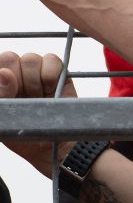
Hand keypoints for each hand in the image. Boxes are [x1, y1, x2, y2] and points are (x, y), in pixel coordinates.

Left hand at [0, 51, 78, 172]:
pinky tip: (51, 89)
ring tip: (38, 96)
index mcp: (0, 85)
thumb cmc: (24, 135)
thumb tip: (3, 73)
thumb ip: (1, 94)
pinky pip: (51, 59)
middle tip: (23, 96)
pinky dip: (51, 74)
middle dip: (17, 78)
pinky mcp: (57, 72)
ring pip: (30, 58)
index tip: (8, 92)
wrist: (54, 145)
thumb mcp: (5, 118)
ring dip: (34, 80)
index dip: (1, 74)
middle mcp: (15, 75)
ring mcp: (36, 72)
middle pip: (10, 57)